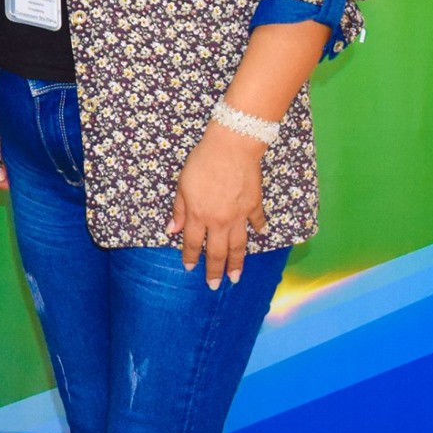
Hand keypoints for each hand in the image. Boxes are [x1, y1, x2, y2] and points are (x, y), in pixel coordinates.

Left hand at [167, 125, 268, 288]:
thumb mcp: (182, 185)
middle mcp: (220, 221)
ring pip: (238, 245)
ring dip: (237, 263)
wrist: (232, 147)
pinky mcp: (254, 204)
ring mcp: (239, 215)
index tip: (191, 269)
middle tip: (214, 285)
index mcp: (199, 215)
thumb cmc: (202, 162)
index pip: (194, 243)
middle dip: (215, 270)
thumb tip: (172, 230)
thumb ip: (179, 209)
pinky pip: (256, 221)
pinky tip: (260, 236)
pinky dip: (259, 229)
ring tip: (236, 277)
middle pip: (217, 252)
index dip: (191, 257)